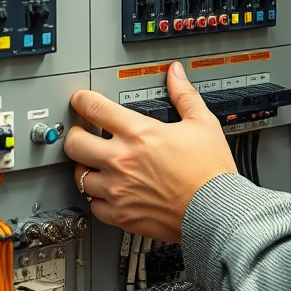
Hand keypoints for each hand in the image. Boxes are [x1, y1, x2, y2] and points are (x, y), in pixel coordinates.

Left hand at [63, 62, 236, 241]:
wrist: (216, 210)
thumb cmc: (211, 170)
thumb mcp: (202, 123)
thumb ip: (184, 95)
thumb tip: (176, 74)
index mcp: (139, 133)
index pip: (95, 109)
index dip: (82, 101)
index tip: (81, 101)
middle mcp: (122, 161)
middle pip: (75, 143)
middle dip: (75, 134)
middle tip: (82, 132)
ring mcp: (118, 190)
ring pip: (79, 176)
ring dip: (85, 166)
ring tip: (95, 162)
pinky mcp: (121, 215)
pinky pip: (92, 204)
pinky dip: (96, 196)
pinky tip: (108, 189)